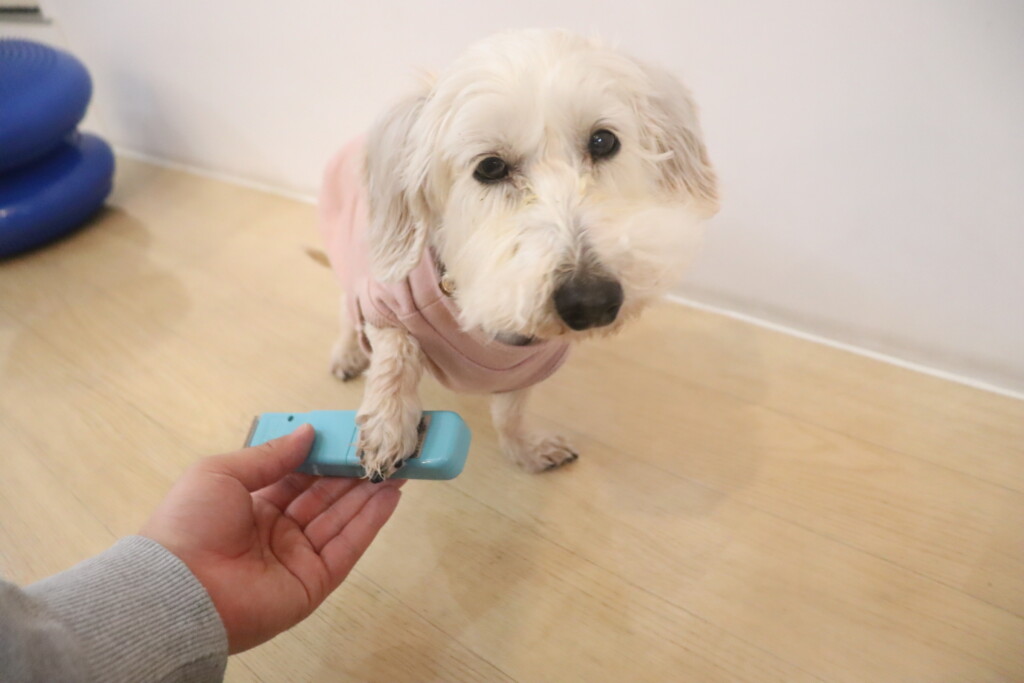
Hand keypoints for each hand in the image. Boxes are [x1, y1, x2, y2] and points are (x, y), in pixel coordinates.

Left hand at [140, 424, 402, 652]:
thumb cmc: (190, 523)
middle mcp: (277, 531)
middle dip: (354, 472)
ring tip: (399, 465)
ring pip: (341, 519)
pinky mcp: (314, 582)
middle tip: (385, 448)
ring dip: (370, 492)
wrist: (178, 590)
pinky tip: (390, 494)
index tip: (351, 436)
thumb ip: (270, 455)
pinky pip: (347, 547)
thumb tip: (309, 432)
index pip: (298, 477)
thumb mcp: (222, 473)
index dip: (324, 457)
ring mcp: (297, 558)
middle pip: (325, 497)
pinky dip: (370, 521)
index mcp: (252, 506)